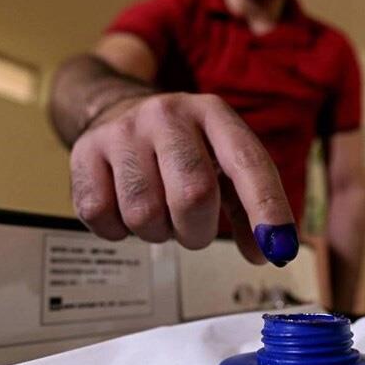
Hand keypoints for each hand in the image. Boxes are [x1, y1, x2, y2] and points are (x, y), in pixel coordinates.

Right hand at [69, 92, 298, 265]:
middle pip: (193, 194)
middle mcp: (168, 114)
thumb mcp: (221, 165)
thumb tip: (268, 254)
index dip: (267, 209)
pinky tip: (124, 210)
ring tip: (158, 213)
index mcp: (213, 113)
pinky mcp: (83, 152)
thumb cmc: (182, 150)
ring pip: (145, 213)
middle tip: (192, 229)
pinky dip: (118, 231)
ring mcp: (122, 131)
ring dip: (157, 232)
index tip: (281, 249)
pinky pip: (102, 216)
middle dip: (197, 230)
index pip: (247, 163)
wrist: (116, 110)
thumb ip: (248, 210)